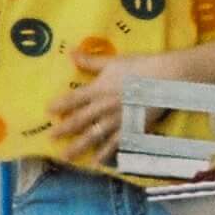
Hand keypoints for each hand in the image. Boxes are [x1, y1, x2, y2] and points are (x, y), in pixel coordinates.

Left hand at [46, 53, 133, 170]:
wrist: (166, 77)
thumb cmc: (140, 66)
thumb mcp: (113, 61)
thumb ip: (90, 61)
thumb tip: (70, 52)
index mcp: (99, 89)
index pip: (74, 99)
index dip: (60, 105)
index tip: (48, 111)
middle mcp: (104, 106)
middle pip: (80, 119)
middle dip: (64, 129)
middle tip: (50, 137)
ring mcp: (118, 119)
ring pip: (94, 134)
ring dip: (79, 146)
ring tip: (66, 156)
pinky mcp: (132, 127)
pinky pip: (115, 143)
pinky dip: (105, 153)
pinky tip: (96, 162)